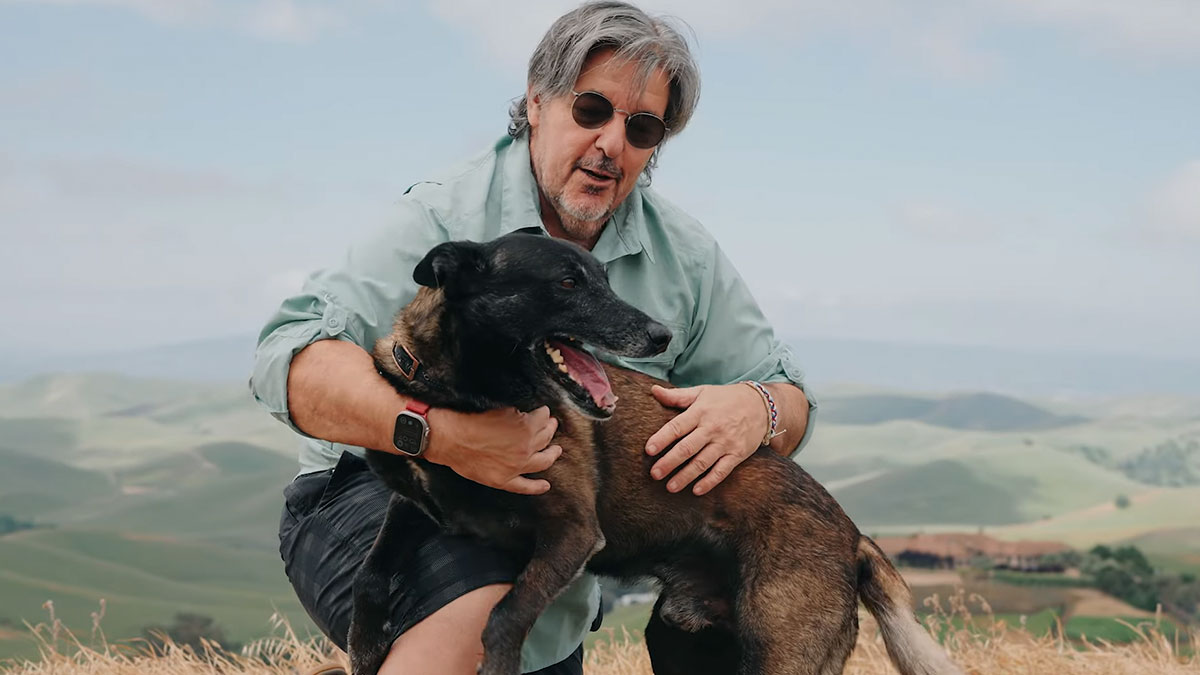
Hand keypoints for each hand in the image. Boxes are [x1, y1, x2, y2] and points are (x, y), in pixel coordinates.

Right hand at [424, 406, 560, 494]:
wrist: (449, 438)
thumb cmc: (470, 420)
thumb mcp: (499, 408)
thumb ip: (518, 414)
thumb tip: (527, 416)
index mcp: (525, 427)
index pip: (542, 418)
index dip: (544, 413)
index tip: (544, 412)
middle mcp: (525, 448)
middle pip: (546, 438)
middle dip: (550, 429)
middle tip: (552, 425)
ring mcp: (517, 466)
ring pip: (543, 461)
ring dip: (552, 454)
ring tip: (556, 450)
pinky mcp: (504, 480)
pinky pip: (525, 486)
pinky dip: (537, 487)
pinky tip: (546, 485)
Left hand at [644, 384, 768, 495]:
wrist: (761, 405)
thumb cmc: (726, 398)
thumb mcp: (702, 392)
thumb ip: (677, 396)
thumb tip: (653, 390)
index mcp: (700, 412)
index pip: (677, 426)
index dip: (662, 438)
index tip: (649, 450)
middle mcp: (712, 428)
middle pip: (687, 448)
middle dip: (669, 462)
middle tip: (654, 474)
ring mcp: (725, 442)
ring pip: (702, 462)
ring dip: (685, 476)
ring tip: (670, 487)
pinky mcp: (737, 454)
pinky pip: (722, 471)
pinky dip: (709, 481)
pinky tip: (696, 490)